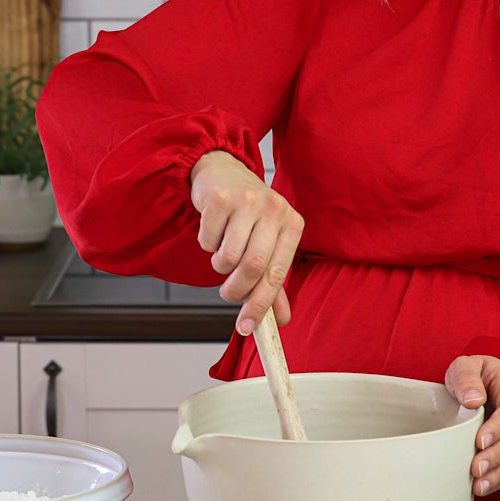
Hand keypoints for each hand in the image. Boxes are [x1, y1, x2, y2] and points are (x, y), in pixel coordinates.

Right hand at [190, 150, 304, 335]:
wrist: (222, 172)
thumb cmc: (248, 214)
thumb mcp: (268, 244)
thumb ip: (274, 282)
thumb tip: (280, 321)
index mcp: (292, 223)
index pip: (278, 274)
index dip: (261, 304)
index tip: (247, 327)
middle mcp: (274, 209)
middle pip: (252, 267)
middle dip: (236, 290)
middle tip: (228, 294)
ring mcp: (247, 201)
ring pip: (228, 258)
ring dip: (219, 266)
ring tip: (223, 252)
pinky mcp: (219, 198)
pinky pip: (208, 241)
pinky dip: (207, 245)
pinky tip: (214, 230)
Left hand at [444, 354, 499, 497]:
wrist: (477, 383)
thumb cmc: (471, 375)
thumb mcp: (464, 366)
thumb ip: (466, 378)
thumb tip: (473, 400)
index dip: (498, 427)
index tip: (479, 442)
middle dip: (498, 455)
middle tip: (476, 468)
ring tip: (478, 485)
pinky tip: (483, 487)